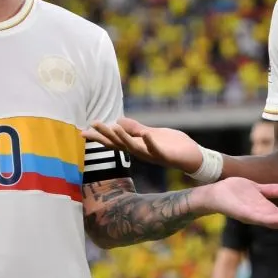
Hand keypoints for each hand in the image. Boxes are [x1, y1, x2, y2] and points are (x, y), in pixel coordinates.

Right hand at [83, 118, 203, 172]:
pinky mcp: (166, 156)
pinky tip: (145, 134)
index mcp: (137, 145)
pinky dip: (150, 143)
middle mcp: (141, 152)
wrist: (194, 157)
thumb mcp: (152, 133)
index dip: (99, 136)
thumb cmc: (173, 145)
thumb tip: (117, 121)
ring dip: (124, 138)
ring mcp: (153, 154)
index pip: (114, 141)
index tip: (83, 131)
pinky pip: (157, 150)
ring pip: (134, 147)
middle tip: (92, 126)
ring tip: (113, 127)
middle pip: (119, 144)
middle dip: (105, 135)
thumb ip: (135, 128)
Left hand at [195, 177, 277, 231]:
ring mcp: (252, 215)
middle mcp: (261, 215)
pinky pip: (257, 217)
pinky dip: (268, 218)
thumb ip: (272, 191)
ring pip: (272, 221)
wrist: (215, 193)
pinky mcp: (243, 212)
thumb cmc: (235, 192)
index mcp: (265, 210)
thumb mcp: (257, 190)